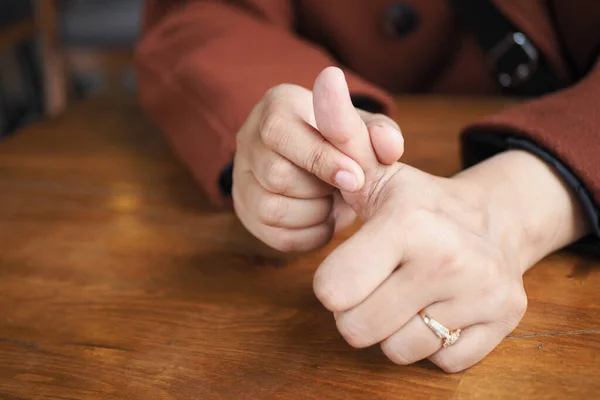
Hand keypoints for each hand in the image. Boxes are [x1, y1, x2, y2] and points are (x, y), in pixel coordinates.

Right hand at [232, 77, 403, 251]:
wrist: (319, 163)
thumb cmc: (343, 141)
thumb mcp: (364, 128)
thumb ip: (381, 133)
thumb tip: (389, 147)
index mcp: (276, 106)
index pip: (279, 132)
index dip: (319, 158)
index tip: (355, 178)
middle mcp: (248, 139)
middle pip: (276, 175)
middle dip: (320, 188)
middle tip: (346, 188)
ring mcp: (242, 178)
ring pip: (272, 208)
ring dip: (315, 213)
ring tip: (333, 200)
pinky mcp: (247, 212)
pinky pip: (277, 236)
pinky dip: (310, 235)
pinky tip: (326, 219)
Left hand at [311, 67, 589, 371]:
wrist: (491, 223)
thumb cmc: (417, 205)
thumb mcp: (379, 171)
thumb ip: (341, 134)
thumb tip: (323, 81)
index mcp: (408, 224)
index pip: (330, 290)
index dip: (334, 281)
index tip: (353, 263)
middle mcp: (449, 260)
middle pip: (355, 329)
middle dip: (357, 310)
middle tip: (377, 283)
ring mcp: (480, 297)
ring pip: (394, 350)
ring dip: (392, 327)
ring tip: (408, 292)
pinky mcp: (499, 327)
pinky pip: (436, 361)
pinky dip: (429, 340)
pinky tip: (438, 307)